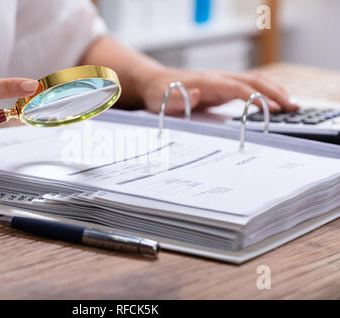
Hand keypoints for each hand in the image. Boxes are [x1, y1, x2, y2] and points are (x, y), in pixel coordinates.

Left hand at [138, 68, 298, 114]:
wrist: (156, 83)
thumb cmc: (160, 93)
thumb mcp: (163, 99)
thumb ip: (179, 99)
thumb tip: (196, 94)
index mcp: (207, 82)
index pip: (237, 88)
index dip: (255, 98)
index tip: (271, 107)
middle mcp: (218, 79)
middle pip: (252, 81)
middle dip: (274, 92)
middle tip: (292, 107)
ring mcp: (222, 82)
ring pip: (254, 81)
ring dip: (273, 91)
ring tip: (291, 105)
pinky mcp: (222, 88)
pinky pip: (248, 87)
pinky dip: (264, 92)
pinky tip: (274, 102)